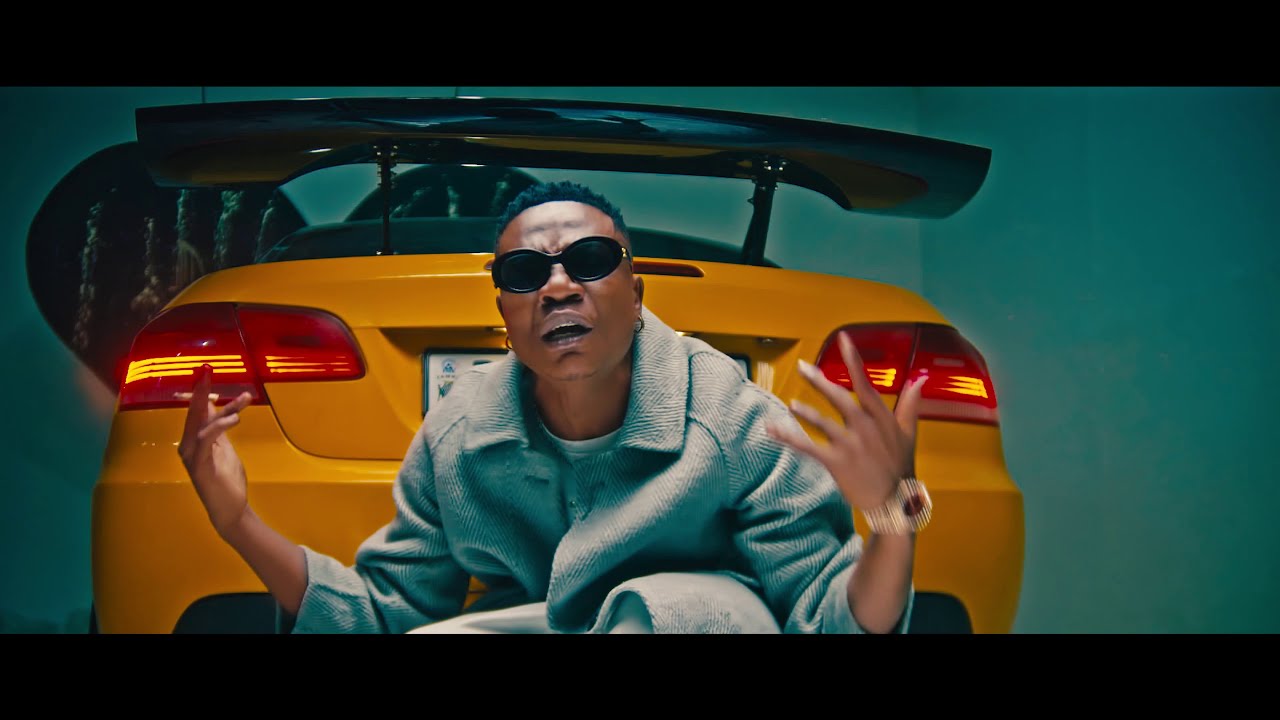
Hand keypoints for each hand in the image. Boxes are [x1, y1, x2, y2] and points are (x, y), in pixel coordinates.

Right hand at [177, 364, 254, 538]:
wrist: (229, 509)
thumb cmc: (226, 479)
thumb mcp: (224, 447)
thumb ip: (218, 428)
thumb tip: (215, 406)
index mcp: (193, 440)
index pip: (195, 410)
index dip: (200, 390)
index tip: (207, 371)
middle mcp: (187, 445)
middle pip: (192, 412)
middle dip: (199, 389)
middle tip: (206, 369)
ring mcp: (191, 456)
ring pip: (201, 424)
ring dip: (223, 408)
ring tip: (245, 399)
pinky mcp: (199, 466)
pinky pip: (206, 440)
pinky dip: (218, 426)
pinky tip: (234, 418)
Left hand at [766, 334, 925, 510]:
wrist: (895, 502)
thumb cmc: (900, 466)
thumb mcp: (909, 433)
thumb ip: (910, 404)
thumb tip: (921, 378)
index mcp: (880, 417)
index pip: (865, 383)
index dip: (854, 360)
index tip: (844, 338)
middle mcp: (865, 427)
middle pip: (839, 398)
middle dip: (819, 381)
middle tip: (803, 366)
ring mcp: (850, 445)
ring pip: (823, 423)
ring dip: (805, 413)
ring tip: (791, 405)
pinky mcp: (836, 462)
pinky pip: (808, 447)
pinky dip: (789, 438)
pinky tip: (773, 429)